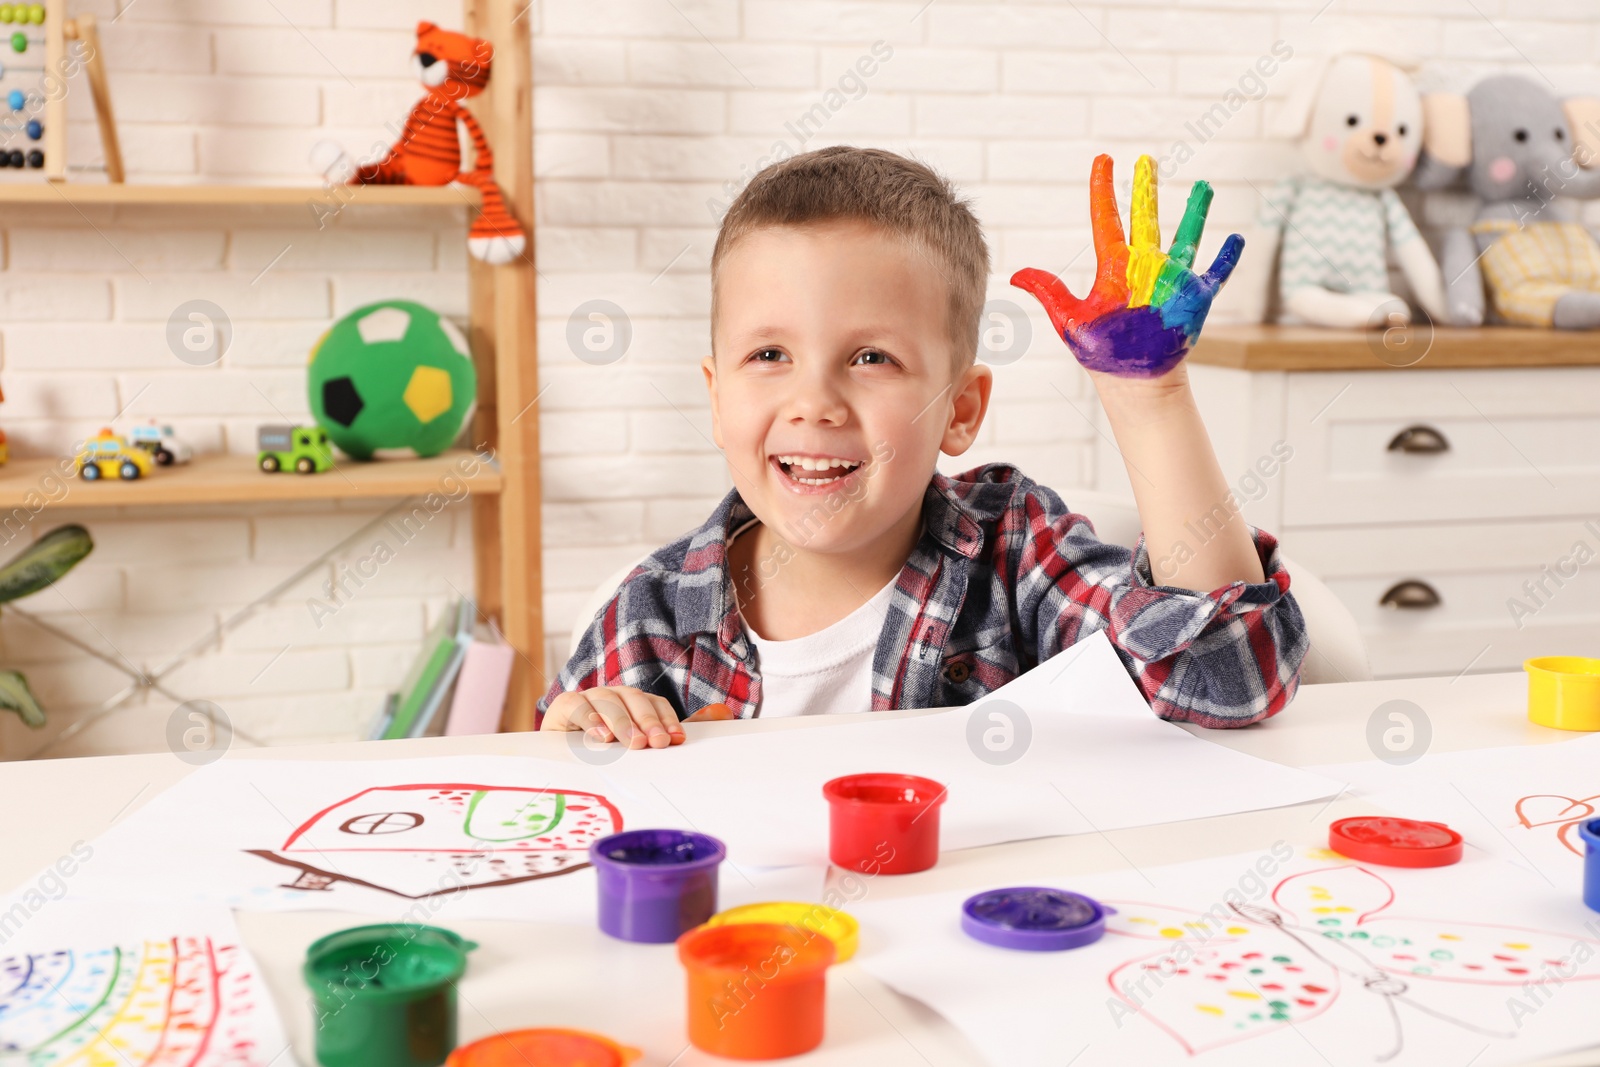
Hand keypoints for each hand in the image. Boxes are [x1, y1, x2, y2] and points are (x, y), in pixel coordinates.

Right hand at [540, 688, 735, 747]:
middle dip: (647, 720)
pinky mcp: (562, 708)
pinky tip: (600, 736)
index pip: (654, 703)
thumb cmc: (603, 751)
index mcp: (632, 701)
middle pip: (632, 698)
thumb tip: (723, 713)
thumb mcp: (638, 743)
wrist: (556, 755)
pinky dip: (588, 719)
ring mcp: (586, 699)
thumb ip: (676, 729)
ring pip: (607, 700)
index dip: (666, 719)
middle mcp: (611, 695)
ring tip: (631, 743)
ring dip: (621, 721)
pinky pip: (575, 706)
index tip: (676, 740)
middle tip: (656, 743)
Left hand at [1011, 154, 1242, 377]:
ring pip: (1186, 236)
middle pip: (1146, 218)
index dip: (1104, 189)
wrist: (1133, 383)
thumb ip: (1048, 292)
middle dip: (1146, 189)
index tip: (1103, 160)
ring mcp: (1171, 281)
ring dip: (1196, 212)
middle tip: (1147, 159)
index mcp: (1113, 267)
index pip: (1106, 219)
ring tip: (1203, 186)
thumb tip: (1013, 275)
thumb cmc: (1101, 354)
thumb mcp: (1070, 321)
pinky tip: (1237, 239)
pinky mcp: (1194, 299)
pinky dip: (1227, 258)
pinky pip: (1215, 274)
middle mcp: (1143, 267)